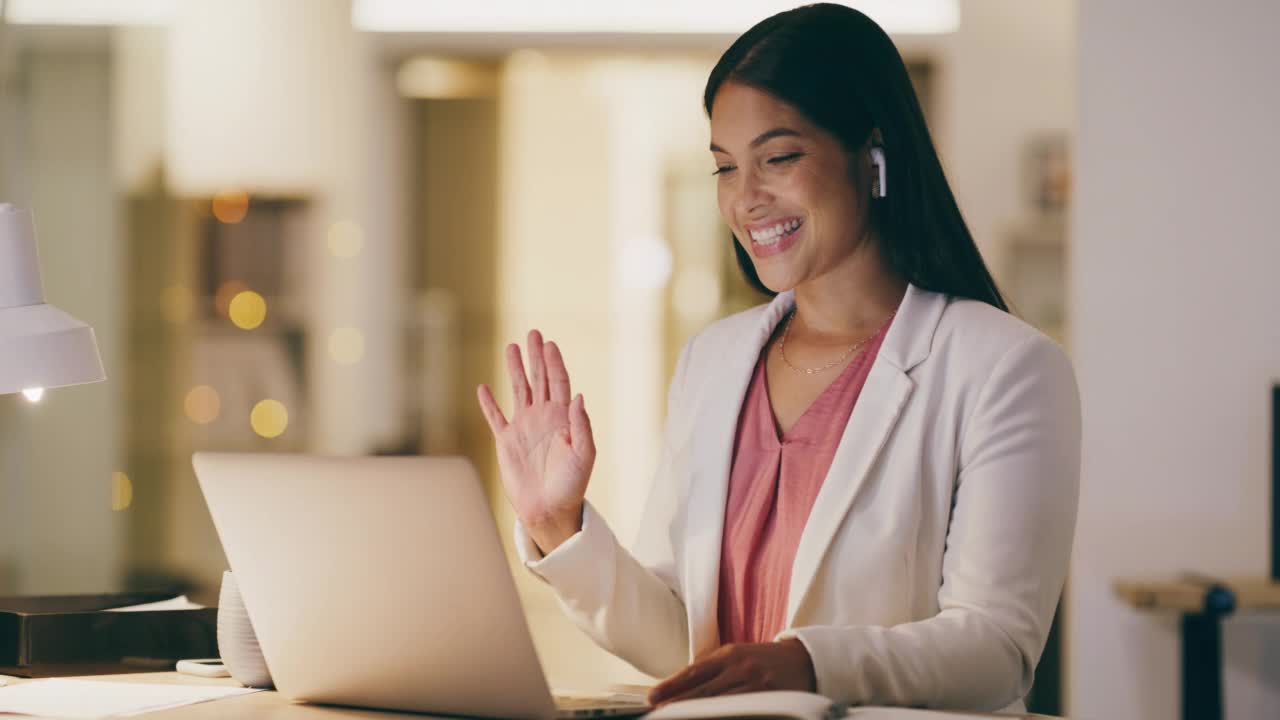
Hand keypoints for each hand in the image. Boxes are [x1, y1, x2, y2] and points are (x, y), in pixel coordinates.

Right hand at [477, 330, 594, 553]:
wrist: (549, 510)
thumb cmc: (571, 485)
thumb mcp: (584, 455)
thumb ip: (582, 426)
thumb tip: (578, 397)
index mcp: (564, 418)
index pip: (559, 383)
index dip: (555, 363)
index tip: (550, 345)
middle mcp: (543, 417)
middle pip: (539, 379)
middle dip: (536, 357)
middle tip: (533, 333)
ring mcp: (524, 427)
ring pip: (518, 391)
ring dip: (514, 370)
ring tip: (511, 347)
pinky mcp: (506, 441)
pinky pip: (495, 417)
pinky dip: (489, 404)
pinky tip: (483, 388)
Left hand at [648, 639, 816, 706]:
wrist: (804, 660)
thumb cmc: (763, 660)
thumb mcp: (737, 655)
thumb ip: (712, 667)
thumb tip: (680, 684)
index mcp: (729, 654)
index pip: (694, 672)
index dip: (672, 686)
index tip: (652, 697)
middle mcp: (741, 667)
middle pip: (704, 691)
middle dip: (679, 704)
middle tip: (659, 712)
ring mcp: (757, 685)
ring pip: (721, 705)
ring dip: (698, 714)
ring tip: (678, 719)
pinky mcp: (772, 699)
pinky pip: (743, 712)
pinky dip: (726, 717)